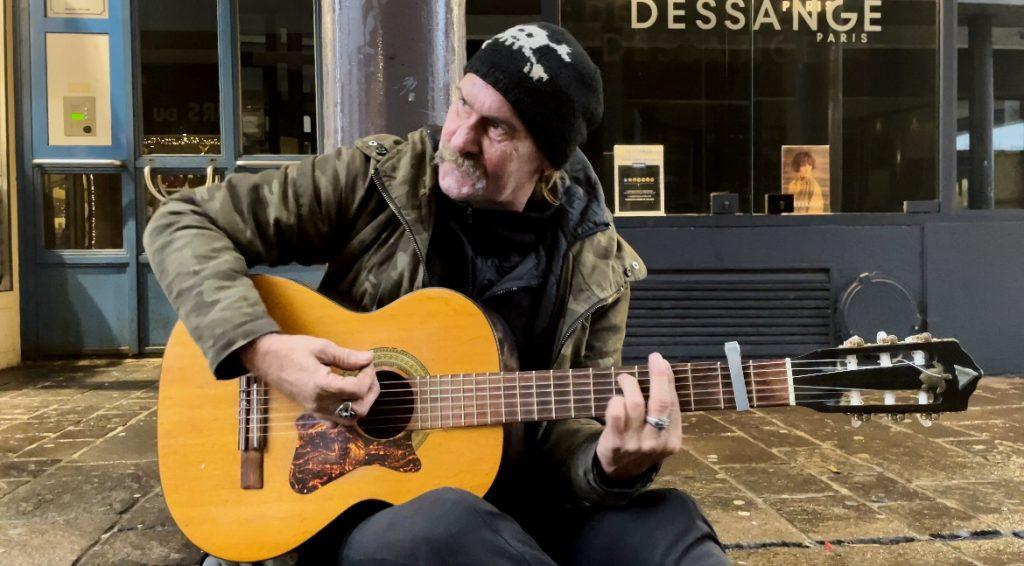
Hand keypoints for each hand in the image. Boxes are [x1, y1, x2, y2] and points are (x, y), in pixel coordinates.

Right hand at [239, 333, 378, 426]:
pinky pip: (335, 423)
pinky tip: (346, 397)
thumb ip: (346, 356)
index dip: (368, 375)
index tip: (366, 361)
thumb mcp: (321, 347)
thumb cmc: (290, 350)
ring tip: (361, 384)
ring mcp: (315, 410)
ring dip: (362, 404)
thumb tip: (368, 359)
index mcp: (322, 385)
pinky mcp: (312, 411)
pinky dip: (346, 414)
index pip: (357, 389)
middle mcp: (319, 403)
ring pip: (349, 421)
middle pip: (358, 410)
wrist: (265, 359)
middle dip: (370, 392)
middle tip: (368, 373)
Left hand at [596, 352, 682, 479]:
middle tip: (653, 358)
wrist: (620, 473)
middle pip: (660, 403)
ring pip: (635, 405)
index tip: (662, 361)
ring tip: (625, 378)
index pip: (673, 404)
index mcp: (673, 439)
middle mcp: (657, 443)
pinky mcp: (615, 443)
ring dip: (630, 385)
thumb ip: (664, 408)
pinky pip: (616, 414)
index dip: (668, 380)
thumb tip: (663, 369)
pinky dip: (616, 400)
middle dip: (658, 376)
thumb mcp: (660, 432)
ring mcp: (636, 444)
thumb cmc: (642, 443)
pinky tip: (616, 398)